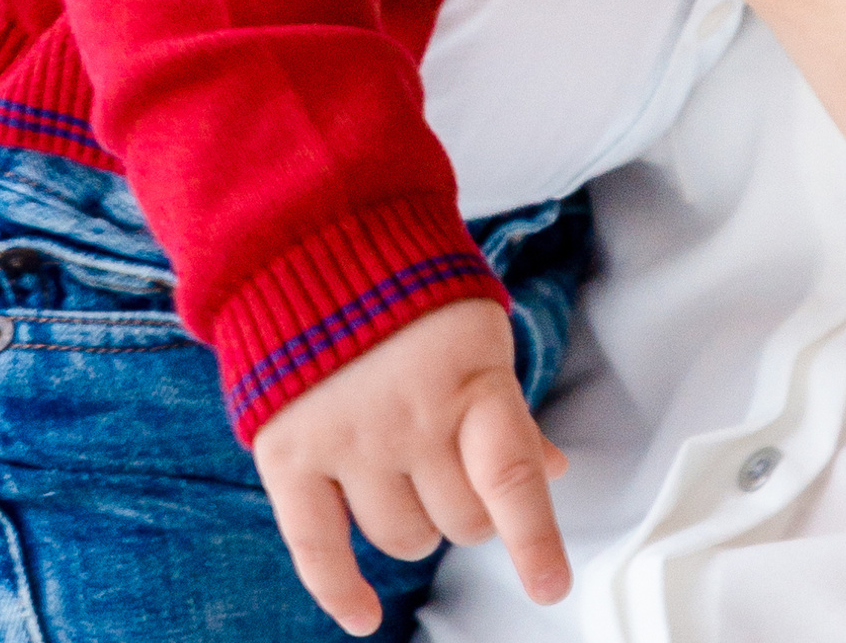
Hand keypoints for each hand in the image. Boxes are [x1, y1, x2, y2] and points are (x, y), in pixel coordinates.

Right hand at [250, 297, 569, 631]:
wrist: (317, 238)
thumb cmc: (412, 291)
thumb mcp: (480, 335)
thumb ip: (510, 411)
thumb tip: (555, 472)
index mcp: (470, 381)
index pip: (510, 476)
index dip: (534, 539)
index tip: (550, 585)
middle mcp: (410, 418)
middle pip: (462, 522)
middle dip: (471, 510)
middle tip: (458, 470)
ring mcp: (348, 439)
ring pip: (404, 539)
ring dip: (419, 527)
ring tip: (411, 476)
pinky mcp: (290, 453)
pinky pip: (317, 550)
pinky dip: (341, 592)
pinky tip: (363, 615)